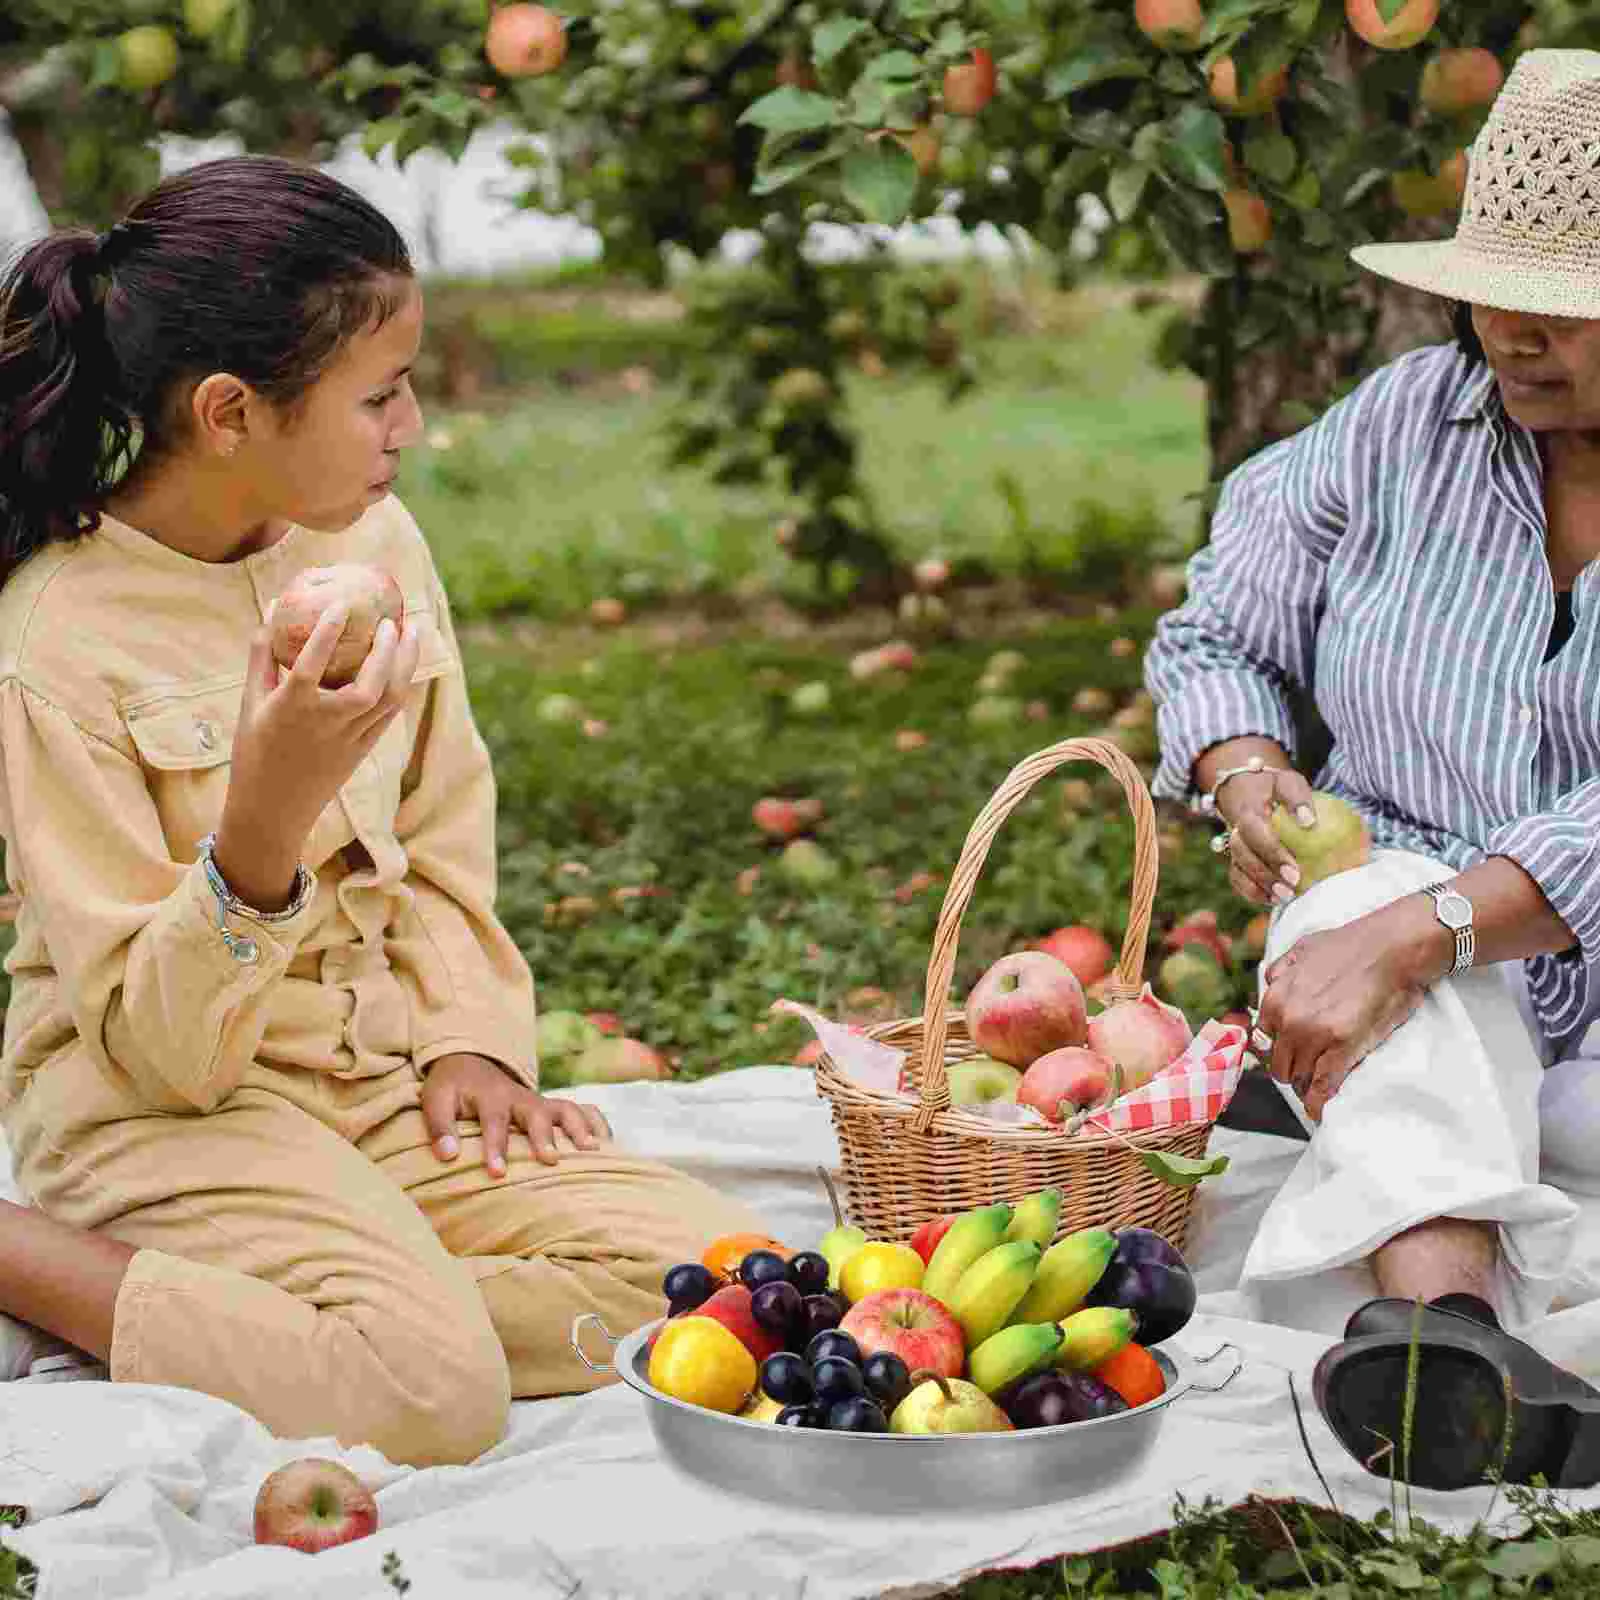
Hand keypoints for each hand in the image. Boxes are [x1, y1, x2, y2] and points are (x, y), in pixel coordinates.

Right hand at [226, 600, 428, 851]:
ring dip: (406, 665)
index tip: (343, 603)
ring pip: (389, 700)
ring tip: (412, 633)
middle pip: (368, 685)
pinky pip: (389, 715)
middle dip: (387, 650)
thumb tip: (272, 609)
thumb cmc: (255, 751)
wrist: (273, 810)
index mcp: (291, 708)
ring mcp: (349, 739)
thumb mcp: (250, 703)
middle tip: (393, 619)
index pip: (312, 664)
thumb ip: (262, 657)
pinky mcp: (363, 751)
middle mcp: (325, 723)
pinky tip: (405, 665)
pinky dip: (400, 686)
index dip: (328, 632)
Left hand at [421, 1052, 611, 1175]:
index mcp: (491, 1096)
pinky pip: (583, 1110)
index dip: (496, 1147)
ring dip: (580, 1128)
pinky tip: (610, 1146)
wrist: (471, 1062)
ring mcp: (541, 1101)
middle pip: (538, 1113)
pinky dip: (598, 1123)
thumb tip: (447, 1155)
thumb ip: (440, 1127)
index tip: (498, 1173)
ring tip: (593, 1152)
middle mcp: (521, 1098)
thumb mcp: (435, 1100)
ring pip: (566, 1109)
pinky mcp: (553, 1108)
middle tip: (552, 1160)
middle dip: (545, 1136)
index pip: (495, 1121)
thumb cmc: (452, 1088)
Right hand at [1214, 765, 1321, 908]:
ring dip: (1259, 887)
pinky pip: (1238, 880)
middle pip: (1243, 856)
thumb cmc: (1272, 788)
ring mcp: (1234, 849)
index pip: (1254, 833)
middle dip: (1265, 875)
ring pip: (1238, 870)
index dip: (1272, 854)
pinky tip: (1273, 900)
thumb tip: (1309, 822)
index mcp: (1246, 812)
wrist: (1245, 790)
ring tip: (1285, 897)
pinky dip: (1252, 893)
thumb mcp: (1287, 782)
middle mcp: (1235, 832)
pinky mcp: (1237, 860)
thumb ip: (1298, 797)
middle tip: (1292, 887)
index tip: (1294, 871)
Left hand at [1255, 922, 1424, 1120]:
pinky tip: (1318, 1112)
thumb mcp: (1303, 949)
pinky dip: (1318, 1103)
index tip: (1291, 1053)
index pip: (1265, 1038)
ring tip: (1317, 1089)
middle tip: (1308, 1072)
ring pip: (1298, 1076)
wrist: (1392, 948)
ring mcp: (1313, 1036)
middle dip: (1292, 1069)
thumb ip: (1281, 970)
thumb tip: (1270, 984)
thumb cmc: (1353, 945)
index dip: (1280, 1047)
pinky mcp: (1341, 1049)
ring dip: (1306, 1085)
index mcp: (1276, 997)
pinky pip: (1321, 1086)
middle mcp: (1288, 1018)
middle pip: (1279, 1062)